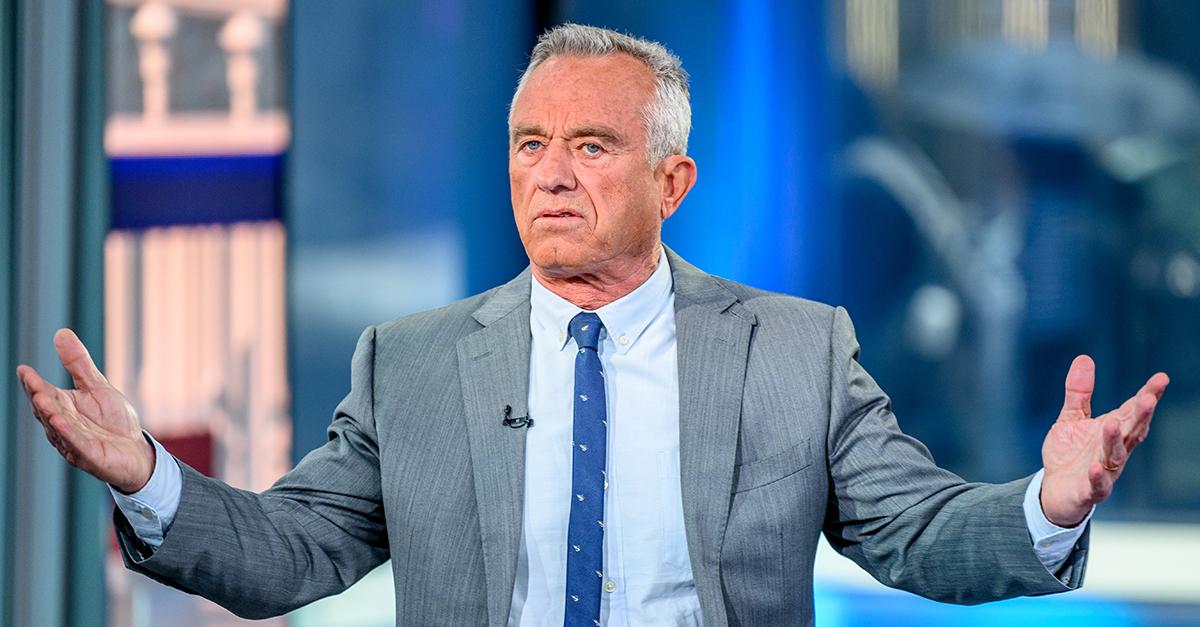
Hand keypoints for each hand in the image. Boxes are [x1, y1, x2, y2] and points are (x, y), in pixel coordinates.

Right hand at [15, 328, 153, 493]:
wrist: (135, 451)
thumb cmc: (113, 420)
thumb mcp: (97, 386)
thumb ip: (78, 364)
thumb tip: (61, 333)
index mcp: (64, 407)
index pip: (44, 393)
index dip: (33, 383)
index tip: (24, 369)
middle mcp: (63, 425)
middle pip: (48, 409)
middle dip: (39, 396)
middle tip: (31, 381)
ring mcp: (74, 442)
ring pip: (58, 427)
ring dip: (49, 414)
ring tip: (41, 399)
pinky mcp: (90, 456)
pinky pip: (77, 444)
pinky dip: (68, 433)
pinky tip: (60, 422)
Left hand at [1040, 355, 1168, 526]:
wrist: (1055, 489)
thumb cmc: (1070, 453)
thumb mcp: (1072, 418)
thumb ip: (1079, 392)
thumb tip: (1084, 357)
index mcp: (1113, 430)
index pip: (1133, 410)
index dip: (1147, 395)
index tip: (1161, 378)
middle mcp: (1114, 449)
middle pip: (1132, 430)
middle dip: (1141, 415)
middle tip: (1149, 398)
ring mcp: (1104, 470)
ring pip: (1116, 455)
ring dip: (1115, 440)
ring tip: (1112, 423)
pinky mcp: (1090, 489)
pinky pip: (1097, 484)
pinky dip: (1098, 476)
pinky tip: (1095, 467)